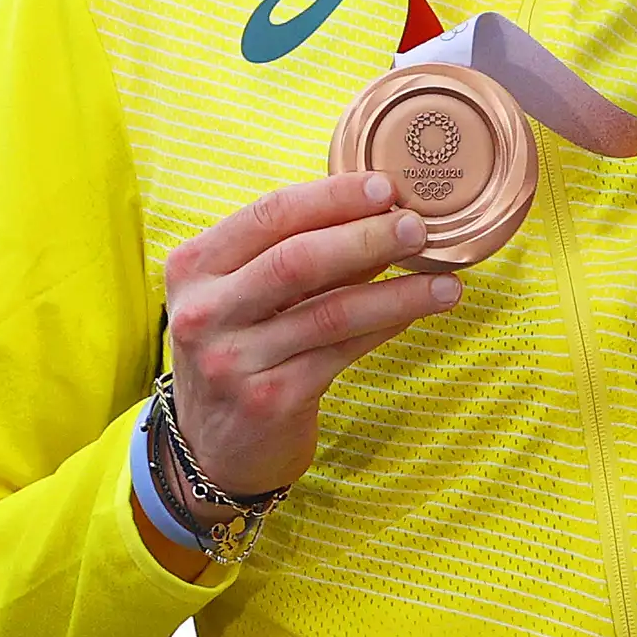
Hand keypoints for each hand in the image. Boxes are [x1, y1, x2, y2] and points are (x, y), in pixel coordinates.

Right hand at [160, 171, 456, 505]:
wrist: (212, 449)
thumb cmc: (238, 350)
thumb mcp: (244, 294)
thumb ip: (296, 252)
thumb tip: (381, 210)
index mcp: (193, 268)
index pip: (269, 215)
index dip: (332, 197)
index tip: (385, 187)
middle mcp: (204, 313)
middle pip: (297, 260)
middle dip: (367, 236)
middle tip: (418, 225)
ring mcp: (234, 360)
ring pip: (329, 310)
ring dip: (395, 290)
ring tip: (443, 279)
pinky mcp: (270, 399)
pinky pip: (342, 351)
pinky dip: (386, 325)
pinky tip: (418, 311)